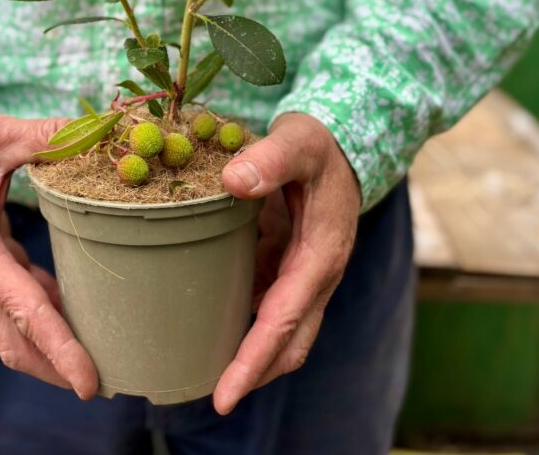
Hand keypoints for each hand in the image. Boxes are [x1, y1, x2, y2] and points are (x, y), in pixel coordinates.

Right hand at [0, 112, 98, 398]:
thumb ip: (45, 137)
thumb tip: (93, 130)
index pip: (26, 312)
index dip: (60, 348)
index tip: (88, 382)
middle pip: (18, 343)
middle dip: (57, 368)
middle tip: (107, 382)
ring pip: (13, 331)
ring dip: (50, 349)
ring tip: (98, 357)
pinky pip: (14, 307)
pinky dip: (43, 317)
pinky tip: (74, 308)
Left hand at [213, 112, 360, 413]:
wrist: (338, 144)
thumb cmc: (317, 144)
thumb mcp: (297, 141)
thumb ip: (270, 159)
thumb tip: (233, 182)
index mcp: (321, 254)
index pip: (285, 319)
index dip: (253, 358)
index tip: (224, 394)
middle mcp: (316, 275)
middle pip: (289, 343)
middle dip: (252, 373)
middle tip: (210, 397)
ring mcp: (304, 275)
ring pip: (279, 331)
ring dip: (248, 354)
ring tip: (201, 370)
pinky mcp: (289, 268)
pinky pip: (267, 305)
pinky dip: (243, 322)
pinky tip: (209, 323)